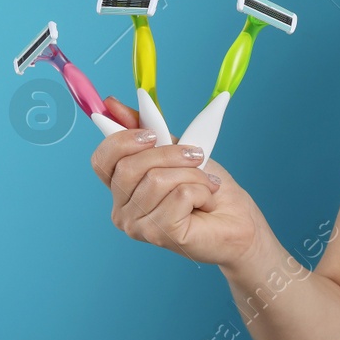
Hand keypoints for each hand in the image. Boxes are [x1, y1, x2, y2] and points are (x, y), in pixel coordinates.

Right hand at [90, 96, 263, 267]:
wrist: (238, 220)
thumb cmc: (207, 187)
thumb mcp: (176, 148)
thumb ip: (146, 129)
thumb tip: (113, 104)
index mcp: (121, 189)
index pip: (101, 161)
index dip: (121, 140)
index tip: (151, 133)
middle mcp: (122, 211)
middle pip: (129, 166)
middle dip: (169, 153)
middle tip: (196, 155)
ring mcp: (138, 227)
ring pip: (157, 179)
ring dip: (192, 174)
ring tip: (206, 184)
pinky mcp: (160, 235)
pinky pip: (179, 195)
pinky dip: (201, 190)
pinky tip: (206, 202)